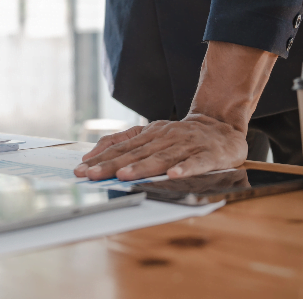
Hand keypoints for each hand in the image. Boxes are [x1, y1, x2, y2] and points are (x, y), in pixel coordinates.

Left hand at [74, 117, 247, 180]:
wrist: (220, 126)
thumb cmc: (180, 135)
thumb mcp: (151, 133)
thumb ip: (123, 141)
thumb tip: (92, 154)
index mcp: (150, 134)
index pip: (121, 147)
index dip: (101, 159)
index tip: (82, 169)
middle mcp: (165, 138)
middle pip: (136, 153)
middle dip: (112, 165)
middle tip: (92, 175)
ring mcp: (187, 145)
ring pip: (162, 158)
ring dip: (142, 167)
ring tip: (123, 176)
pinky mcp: (209, 155)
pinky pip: (196, 163)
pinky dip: (185, 169)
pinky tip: (173, 176)